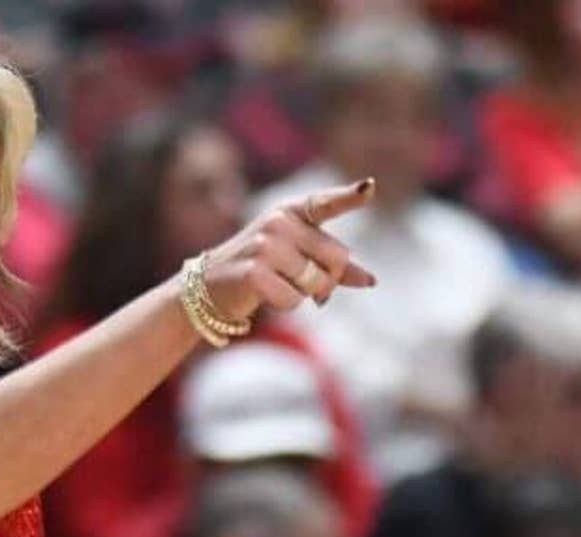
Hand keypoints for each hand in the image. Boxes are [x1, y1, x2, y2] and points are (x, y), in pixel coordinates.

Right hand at [194, 180, 375, 321]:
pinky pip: (294, 299)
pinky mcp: (254, 271)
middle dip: (328, 279)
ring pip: (317, 282)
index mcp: (292, 211)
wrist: (208, 286)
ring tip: (278, 284)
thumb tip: (372, 280)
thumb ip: (335, 266)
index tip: (370, 187)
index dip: (350, 197)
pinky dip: (286, 305)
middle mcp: (279, 222)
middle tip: (303, 281)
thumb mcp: (299, 257)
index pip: (326, 202)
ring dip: (304, 294)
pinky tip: (265, 295)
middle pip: (337, 258)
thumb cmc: (261, 268)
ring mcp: (265, 245)